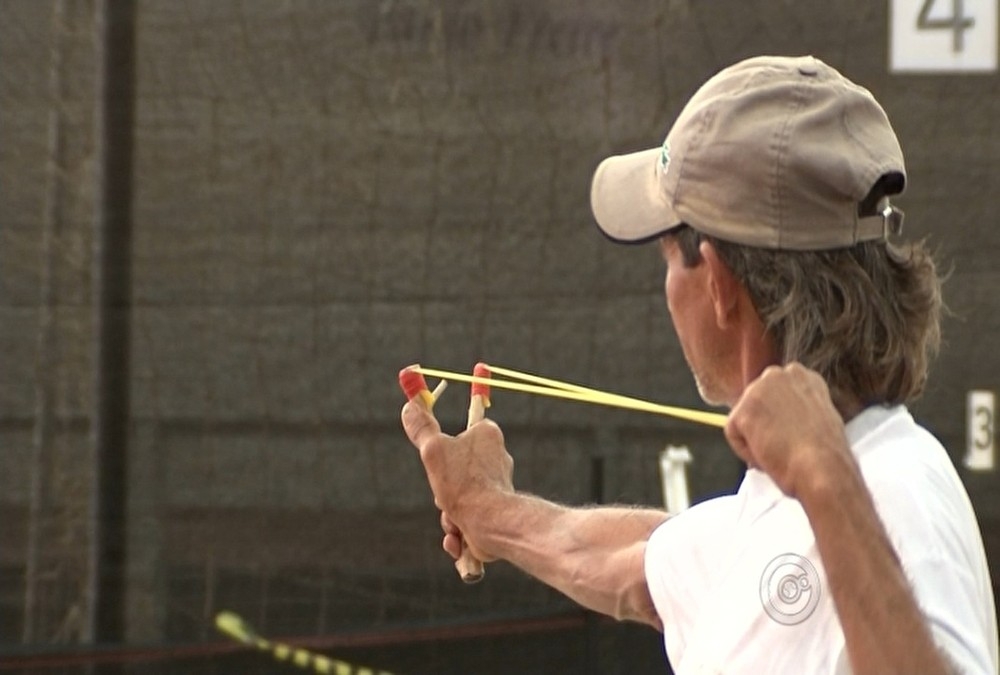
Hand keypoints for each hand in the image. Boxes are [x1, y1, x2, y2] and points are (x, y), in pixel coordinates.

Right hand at [401, 400, 514, 558]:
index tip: (434, 450)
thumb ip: (421, 429)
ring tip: (453, 518)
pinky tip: (457, 537)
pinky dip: (458, 533)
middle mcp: (497, 460)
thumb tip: (409, 406)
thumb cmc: (464, 484)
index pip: (466, 430)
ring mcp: (497, 489)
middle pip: (456, 470)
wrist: (492, 524)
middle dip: (442, 488)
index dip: (445, 444)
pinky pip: (468, 521)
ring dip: (448, 514)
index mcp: (487, 436)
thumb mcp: (434, 450)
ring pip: (459, 498)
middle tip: (443, 493)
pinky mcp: (495, 515)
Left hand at [724, 363, 853, 498]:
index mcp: (801, 376)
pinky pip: (735, 435)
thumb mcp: (820, 417)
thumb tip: (782, 419)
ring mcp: (759, 389)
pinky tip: (768, 456)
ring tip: (780, 452)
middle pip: (755, 403)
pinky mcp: (744, 409)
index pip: (775, 393)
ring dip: (757, 439)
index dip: (780, 417)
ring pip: (744, 419)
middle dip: (764, 425)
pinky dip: (747, 452)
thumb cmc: (827, 454)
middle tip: (783, 446)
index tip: (791, 433)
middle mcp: (779, 375)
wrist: (822, 468)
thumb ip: (798, 409)